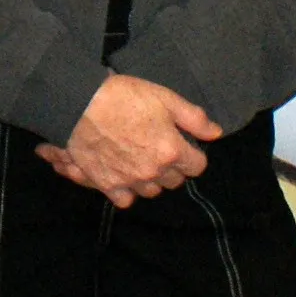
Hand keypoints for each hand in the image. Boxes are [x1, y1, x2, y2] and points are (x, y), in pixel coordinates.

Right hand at [35, 71, 221, 206]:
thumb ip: (194, 118)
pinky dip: (128, 192)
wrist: (80, 104)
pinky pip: (126, 200)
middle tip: (160, 149)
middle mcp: (154, 171)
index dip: (192, 154)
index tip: (183, 144)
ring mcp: (130, 181)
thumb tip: (215, 134)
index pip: (197, 166)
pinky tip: (125, 176)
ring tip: (142, 161)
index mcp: (172, 151)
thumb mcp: (165, 98)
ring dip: (152, 180)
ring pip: (152, 191)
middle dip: (172, 167)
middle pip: (174, 181)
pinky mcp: (108, 185)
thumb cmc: (124, 96)